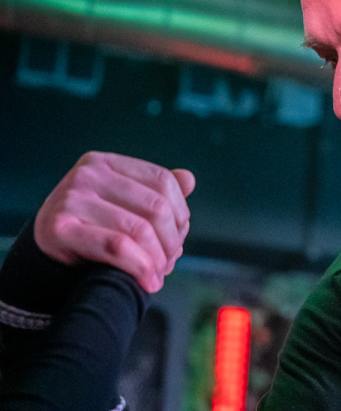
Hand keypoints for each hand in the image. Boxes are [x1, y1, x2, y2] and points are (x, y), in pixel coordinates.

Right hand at [34, 151, 194, 292]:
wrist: (46, 253)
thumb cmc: (94, 226)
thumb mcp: (124, 204)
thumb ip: (156, 192)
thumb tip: (189, 179)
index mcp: (107, 162)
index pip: (163, 181)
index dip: (181, 212)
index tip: (180, 237)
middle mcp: (87, 174)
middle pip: (156, 207)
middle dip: (170, 240)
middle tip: (170, 262)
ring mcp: (70, 197)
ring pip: (139, 229)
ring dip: (157, 259)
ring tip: (158, 275)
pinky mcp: (58, 227)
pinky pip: (116, 246)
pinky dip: (140, 267)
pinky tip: (148, 281)